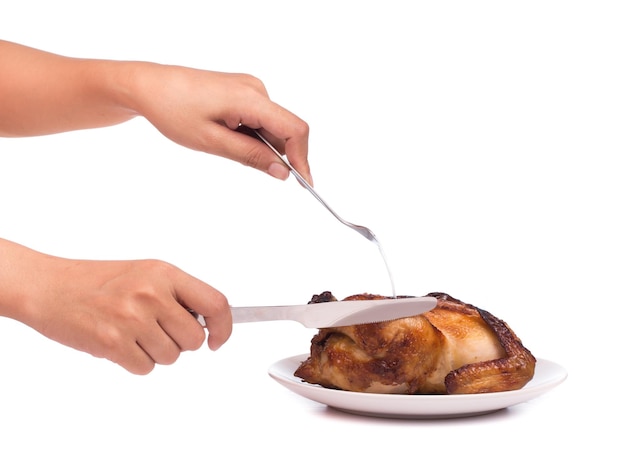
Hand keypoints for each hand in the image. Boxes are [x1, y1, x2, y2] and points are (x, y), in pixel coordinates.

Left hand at [0, 41, 311, 184]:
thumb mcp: (212, 142)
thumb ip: (250, 157)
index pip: (294, 129)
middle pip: (286, 129)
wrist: (148, 85)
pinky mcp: (243, 92)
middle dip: (280, 155)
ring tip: (223, 146)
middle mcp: (256, 89)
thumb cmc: (174, 110)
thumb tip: (283, 172)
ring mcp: (250, 89)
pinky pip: (260, 120)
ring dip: (262, 146)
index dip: (303, 158)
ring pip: (272, 127)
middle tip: (257, 172)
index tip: (304, 184)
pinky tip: (227, 137)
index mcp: (250, 98)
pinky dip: (253, 136)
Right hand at [0, 239, 230, 374]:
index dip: (223, 326)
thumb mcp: (145, 274)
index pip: (215, 303)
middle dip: (180, 342)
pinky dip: (134, 362)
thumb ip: (177, 294)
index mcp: (164, 273)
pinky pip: (145, 368)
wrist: (49, 287)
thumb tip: (209, 322)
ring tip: (131, 332)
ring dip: (155, 352)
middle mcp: (152, 293)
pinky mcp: (112, 342)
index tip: (218, 339)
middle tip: (155, 330)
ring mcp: (132, 318)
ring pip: (171, 357)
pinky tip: (118, 343)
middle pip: (194, 339)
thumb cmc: (97, 281)